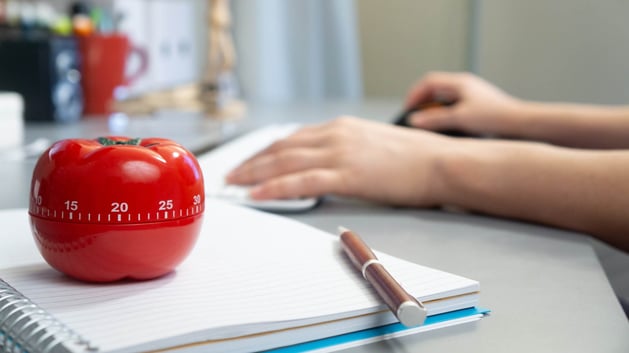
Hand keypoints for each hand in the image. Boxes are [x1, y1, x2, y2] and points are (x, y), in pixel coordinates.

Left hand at [226, 117, 455, 205]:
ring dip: (255, 174)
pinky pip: (302, 181)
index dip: (266, 151)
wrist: (441, 162)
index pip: (293, 138)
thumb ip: (347, 149)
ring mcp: (341, 153)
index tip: (250, 161)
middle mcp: (336, 134)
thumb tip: (327, 163)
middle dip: (252, 162)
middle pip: (282, 148)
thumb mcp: (374, 144)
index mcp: (342, 127)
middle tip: (231, 173)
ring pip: (286, 162)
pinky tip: (258, 195)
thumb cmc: (415, 158)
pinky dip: (277, 188)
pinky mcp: (348, 174)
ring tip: (235, 184)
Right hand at [405, 72, 522, 135]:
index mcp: (460, 82)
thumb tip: (414, 121)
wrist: (522, 124)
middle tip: (415, 118)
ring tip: (428, 125)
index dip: (414, 95)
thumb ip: (434, 120)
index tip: (408, 110)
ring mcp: (472, 95)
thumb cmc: (494, 117)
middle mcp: (466, 85)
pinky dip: (445, 117)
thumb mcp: (460, 118)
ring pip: (445, 100)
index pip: (428, 81)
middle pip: (435, 89)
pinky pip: (455, 108)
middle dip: (423, 103)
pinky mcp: (478, 107)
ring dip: (434, 111)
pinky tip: (446, 130)